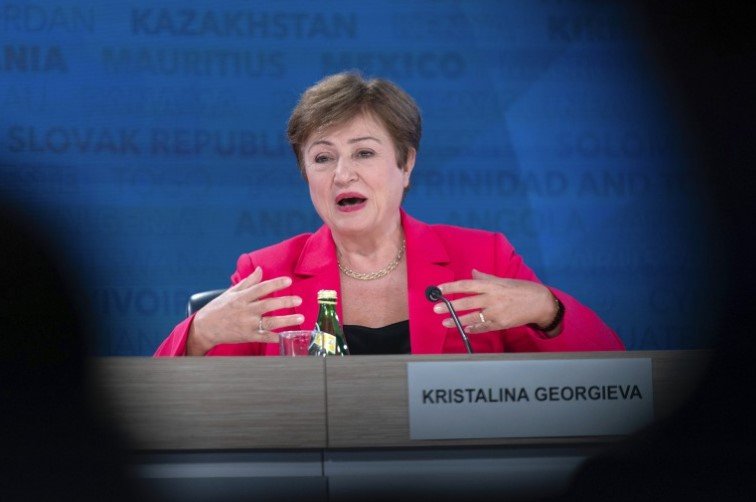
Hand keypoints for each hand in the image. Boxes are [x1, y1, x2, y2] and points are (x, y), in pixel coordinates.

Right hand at [187, 266, 303, 354]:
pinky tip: (286, 336)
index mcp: (241, 297)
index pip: (261, 288)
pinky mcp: (246, 337)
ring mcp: (246, 325)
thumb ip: (248, 282)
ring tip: (300, 318)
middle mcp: (245, 311)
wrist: (204, 328)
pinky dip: (275, 338)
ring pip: (269, 322)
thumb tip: (260, 269)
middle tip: (298, 300)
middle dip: (284, 302)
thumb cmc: (218, 308)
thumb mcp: (231, 292)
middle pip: (267, 305)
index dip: (275, 284)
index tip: (288, 281)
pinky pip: (263, 338)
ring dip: (286, 320)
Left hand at [434, 269, 559, 335]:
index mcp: (492, 286)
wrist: (541, 304)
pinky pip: (483, 328)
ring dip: (457, 321)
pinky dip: (473, 329)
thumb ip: (486, 278)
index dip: (451, 287)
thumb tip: (472, 273)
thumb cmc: (522, 289)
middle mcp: (493, 299)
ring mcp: (496, 313)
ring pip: (472, 318)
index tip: (439, 289)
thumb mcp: (504, 280)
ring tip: (445, 323)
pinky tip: (465, 329)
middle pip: (466, 303)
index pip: (467, 285)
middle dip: (450, 307)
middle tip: (436, 309)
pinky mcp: (501, 324)